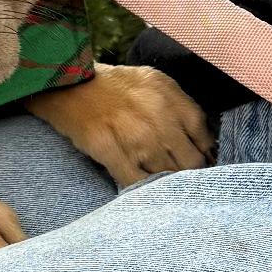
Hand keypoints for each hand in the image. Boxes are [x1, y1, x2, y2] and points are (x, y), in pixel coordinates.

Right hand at [29, 64, 215, 187]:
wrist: (66, 83)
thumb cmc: (112, 85)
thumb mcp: (153, 82)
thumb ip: (180, 107)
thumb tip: (204, 144)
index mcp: (169, 97)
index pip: (204, 137)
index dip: (205, 155)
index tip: (201, 164)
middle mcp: (156, 116)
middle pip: (189, 162)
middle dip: (188, 174)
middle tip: (182, 180)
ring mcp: (133, 135)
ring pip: (165, 176)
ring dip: (165, 185)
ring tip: (163, 189)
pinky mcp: (107, 149)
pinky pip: (133, 181)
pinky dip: (140, 189)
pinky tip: (140, 189)